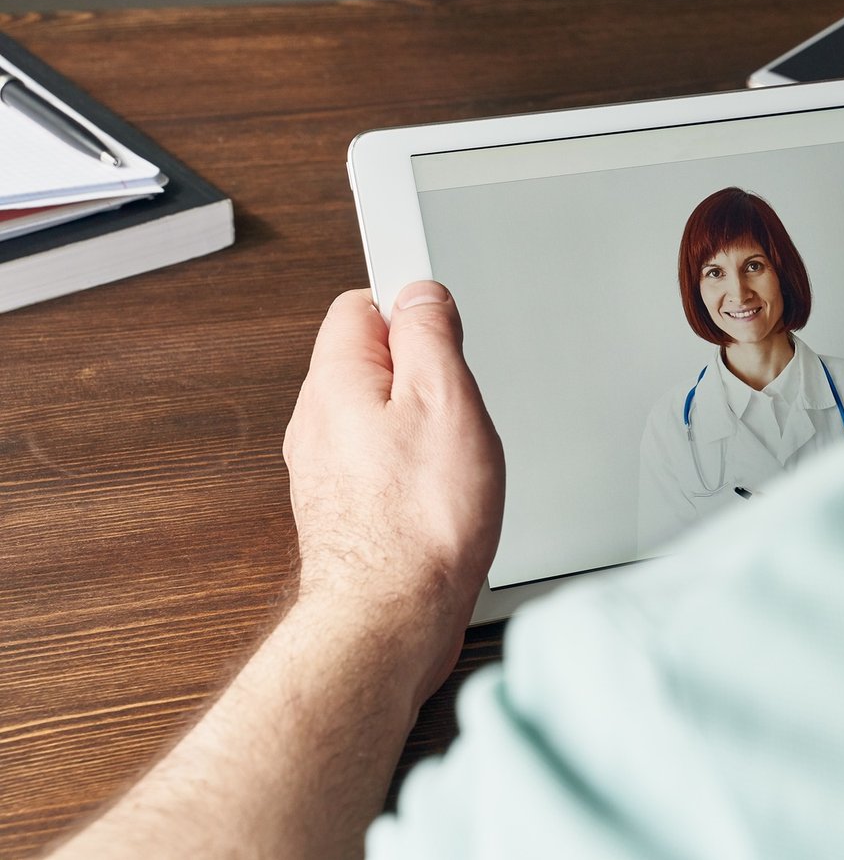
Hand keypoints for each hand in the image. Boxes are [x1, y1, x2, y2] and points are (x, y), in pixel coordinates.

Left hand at [281, 281, 504, 702]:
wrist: (392, 618)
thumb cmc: (419, 522)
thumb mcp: (445, 399)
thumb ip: (430, 334)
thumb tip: (421, 295)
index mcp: (336, 380)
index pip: (362, 304)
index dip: (412, 309)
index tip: (446, 333)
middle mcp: (318, 421)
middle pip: (374, 362)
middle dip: (424, 375)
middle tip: (457, 409)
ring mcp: (326, 468)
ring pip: (382, 416)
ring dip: (423, 428)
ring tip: (452, 459)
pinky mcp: (344, 508)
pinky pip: (383, 463)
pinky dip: (415, 469)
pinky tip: (441, 494)